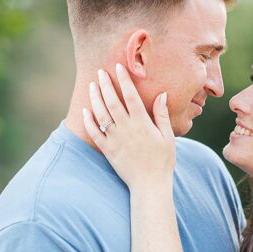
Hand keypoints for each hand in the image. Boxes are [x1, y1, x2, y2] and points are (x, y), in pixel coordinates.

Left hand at [83, 64, 174, 188]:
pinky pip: (94, 133)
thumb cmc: (162, 161)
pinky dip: (88, 120)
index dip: (124, 80)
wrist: (149, 185)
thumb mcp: (167, 137)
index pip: (131, 96)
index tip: (119, 66)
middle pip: (112, 101)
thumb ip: (162, 115)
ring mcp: (115, 139)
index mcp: (142, 123)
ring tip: (92, 85)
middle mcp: (127, 129)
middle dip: (106, 84)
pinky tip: (85, 110)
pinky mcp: (108, 150)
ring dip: (95, 98)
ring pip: (101, 114)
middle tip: (100, 72)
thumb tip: (162, 94)